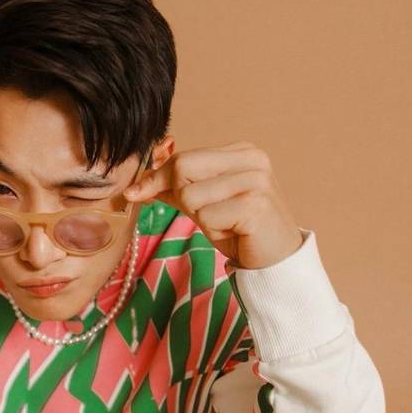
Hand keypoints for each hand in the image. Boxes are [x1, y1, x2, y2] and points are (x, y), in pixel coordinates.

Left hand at [124, 141, 303, 268]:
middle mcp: (251, 159)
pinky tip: (234, 232)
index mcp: (241, 152)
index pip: (183, 157)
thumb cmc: (240, 231)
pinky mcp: (254, 205)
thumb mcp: (204, 204)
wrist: (275, 260)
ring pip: (190, 195)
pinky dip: (214, 230)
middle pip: (182, 168)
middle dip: (181, 197)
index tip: (136, 193)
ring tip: (226, 223)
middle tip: (205, 215)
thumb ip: (175, 189)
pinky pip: (206, 216)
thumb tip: (135, 187)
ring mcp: (255, 180)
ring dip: (201, 218)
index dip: (157, 178)